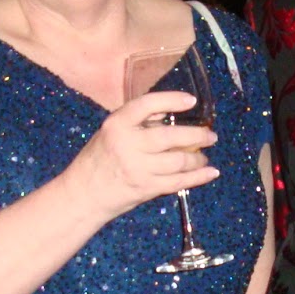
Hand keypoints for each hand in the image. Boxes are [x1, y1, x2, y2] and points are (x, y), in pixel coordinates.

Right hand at [63, 90, 219, 222]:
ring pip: (178, 162)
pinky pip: (178, 182)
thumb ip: (138, 120)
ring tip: (204, 155)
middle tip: (210, 135)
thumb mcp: (111, 131)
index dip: (171, 100)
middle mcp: (127, 144)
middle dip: (196, 136)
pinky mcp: (146, 188)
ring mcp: (138, 168)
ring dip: (197, 158)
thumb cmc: (98, 158)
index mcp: (117, 124)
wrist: (84, 193)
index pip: (147, 104)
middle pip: (170, 137)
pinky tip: (210, 172)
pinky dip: (198, 177)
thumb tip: (170, 110)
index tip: (191, 101)